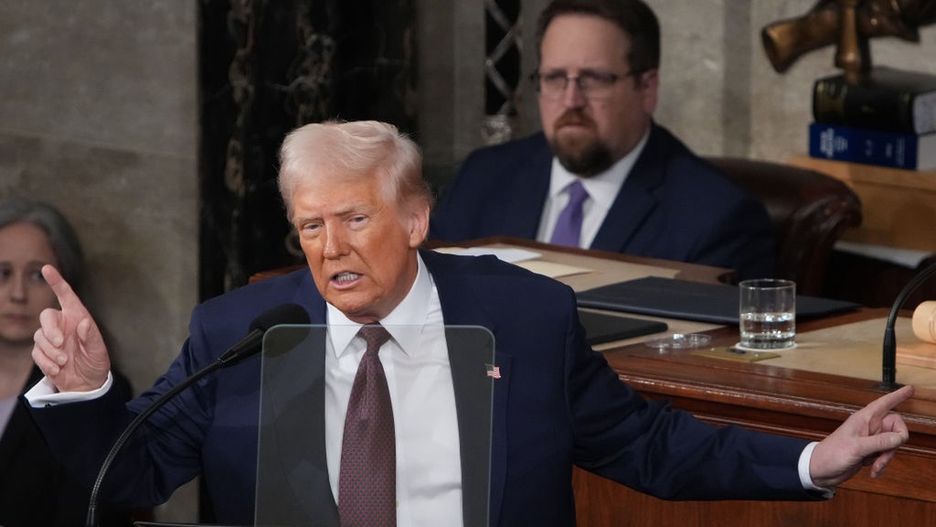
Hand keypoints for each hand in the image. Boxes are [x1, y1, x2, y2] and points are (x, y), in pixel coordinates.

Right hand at [31, 264, 110, 391]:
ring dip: (51, 351)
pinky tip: (58, 370)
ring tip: (64, 362)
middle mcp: (62, 325)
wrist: (87, 384)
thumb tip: (82, 322)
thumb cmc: (96, 363)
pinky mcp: (43, 353)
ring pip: (39, 336)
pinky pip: (37, 353)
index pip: (65, 296)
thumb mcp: (99, 351)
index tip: (47, 268)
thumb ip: (91, 336)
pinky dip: (46, 362)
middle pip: (46, 316)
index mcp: (77, 318)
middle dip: (50, 331)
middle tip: (61, 344)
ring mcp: (51, 339)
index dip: (56, 281)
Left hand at [810, 385, 912, 487]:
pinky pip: (886, 455)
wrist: (821, 470)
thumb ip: (879, 442)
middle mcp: (869, 427)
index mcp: (864, 419)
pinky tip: (873, 472)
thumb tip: (900, 437)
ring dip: (886, 458)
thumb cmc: (833, 454)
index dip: (897, 396)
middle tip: (884, 455)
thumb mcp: (857, 447)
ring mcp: (871, 439)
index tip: (910, 389)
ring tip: (874, 467)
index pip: (884, 403)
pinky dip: (882, 464)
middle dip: (895, 443)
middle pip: (896, 428)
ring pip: (893, 444)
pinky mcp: (871, 451)